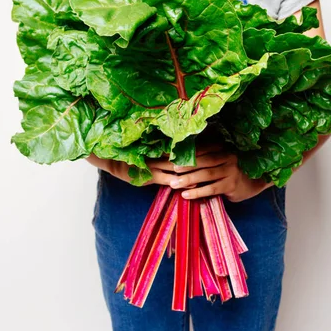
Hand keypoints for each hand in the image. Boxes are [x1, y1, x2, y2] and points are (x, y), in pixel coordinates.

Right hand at [85, 145, 221, 186]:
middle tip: (218, 157)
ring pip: (178, 167)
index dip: (200, 146)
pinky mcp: (150, 177)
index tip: (216, 145)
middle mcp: (161, 154)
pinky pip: (168, 179)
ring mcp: (156, 165)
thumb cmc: (132, 157)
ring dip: (193, 171)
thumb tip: (180, 149)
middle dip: (201, 157)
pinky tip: (190, 185)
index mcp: (163, 147)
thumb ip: (163, 150)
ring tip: (209, 172)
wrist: (113, 161)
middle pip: (185, 155)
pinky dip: (179, 182)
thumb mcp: (149, 151)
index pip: (185, 146)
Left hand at [167, 149, 272, 202]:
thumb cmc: (234, 171)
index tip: (172, 156)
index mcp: (224, 148)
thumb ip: (210, 158)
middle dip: (186, 165)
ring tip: (174, 184)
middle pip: (203, 160)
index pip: (203, 148)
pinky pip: (211, 188)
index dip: (188, 152)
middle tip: (171, 169)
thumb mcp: (224, 160)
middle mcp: (228, 157)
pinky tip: (186, 195)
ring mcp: (231, 171)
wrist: (256, 182)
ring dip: (188, 179)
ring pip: (206, 174)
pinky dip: (197, 192)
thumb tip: (184, 159)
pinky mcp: (231, 185)